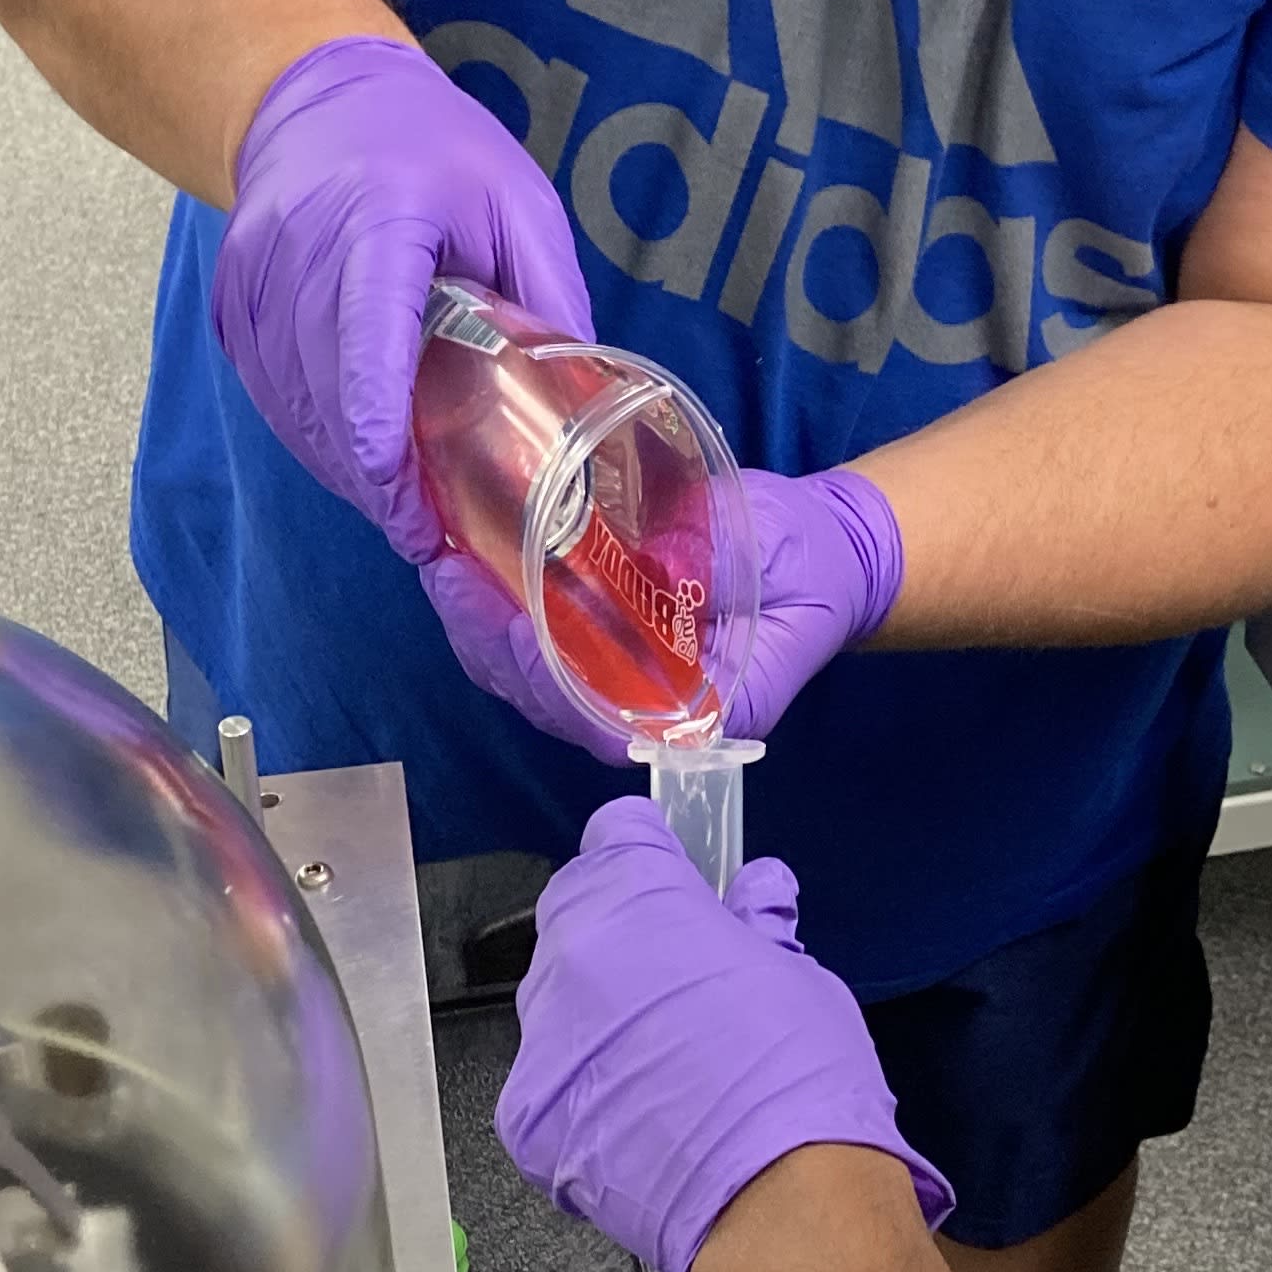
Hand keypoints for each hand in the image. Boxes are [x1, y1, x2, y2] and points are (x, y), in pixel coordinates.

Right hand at [211, 34, 594, 560]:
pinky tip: (356, 458)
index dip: (380, 431)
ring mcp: (252, 279)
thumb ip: (550, 295)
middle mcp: (299, 248)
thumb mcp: (518, 201)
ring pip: (290, 405)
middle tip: (430, 533)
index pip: (366, 338)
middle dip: (375, 477)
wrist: (316, 96)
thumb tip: (586, 402)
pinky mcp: (230, 304)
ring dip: (343, 467)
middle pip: (325, 391)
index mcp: (378, 216)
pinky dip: (313, 437)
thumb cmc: (429, 146)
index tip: (410, 502)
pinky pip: (269, 394)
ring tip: (401, 507)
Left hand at [414, 464, 903, 752]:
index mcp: (686, 710)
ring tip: (446, 562)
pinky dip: (494, 612)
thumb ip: (719, 576)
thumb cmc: (805, 568)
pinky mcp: (603, 655)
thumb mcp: (776, 564)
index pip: (585, 706)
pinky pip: (532, 648)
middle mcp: (640, 713)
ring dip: (477, 626)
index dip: (532, 664)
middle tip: (448, 568)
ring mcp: (616, 686)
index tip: (496, 604)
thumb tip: (659, 572)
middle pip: (538, 695)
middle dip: (483, 636)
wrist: (824, 559)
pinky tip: (471, 566)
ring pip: (523, 677)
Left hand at [498, 800, 950, 1271]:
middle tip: (678, 966)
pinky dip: (585, 1088)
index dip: (648, 848)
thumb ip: (759, 926)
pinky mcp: (527, 1115)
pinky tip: (639, 1113)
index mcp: (640, 900)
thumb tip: (760, 891)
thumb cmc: (797, 1078)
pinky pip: (549, 1079)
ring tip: (664, 1052)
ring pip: (557, 997)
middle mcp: (573, 956)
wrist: (773, 1203)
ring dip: (598, 1007)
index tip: (671, 866)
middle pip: (576, 910)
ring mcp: (543, 1039)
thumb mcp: (798, 978)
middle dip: (619, 924)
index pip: (616, 834)